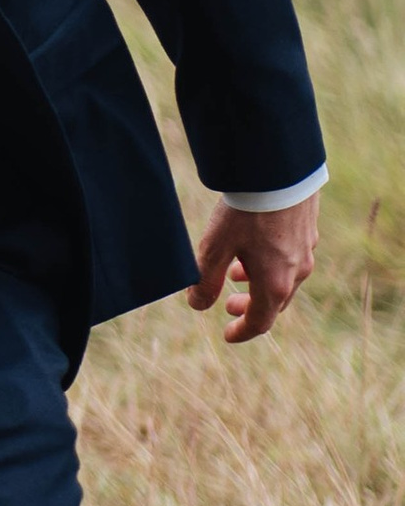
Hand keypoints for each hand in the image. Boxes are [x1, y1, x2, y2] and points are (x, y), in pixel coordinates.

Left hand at [187, 191, 318, 344]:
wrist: (279, 171)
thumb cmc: (246, 211)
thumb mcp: (214, 248)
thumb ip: (204, 281)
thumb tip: (197, 305)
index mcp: (275, 284)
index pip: (261, 322)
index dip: (242, 332)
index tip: (227, 334)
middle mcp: (297, 272)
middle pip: (275, 302)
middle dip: (251, 307)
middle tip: (230, 304)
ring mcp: (306, 250)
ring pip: (284, 278)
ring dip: (260, 283)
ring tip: (237, 273)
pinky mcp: (308, 229)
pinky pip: (291, 258)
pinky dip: (272, 264)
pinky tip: (256, 246)